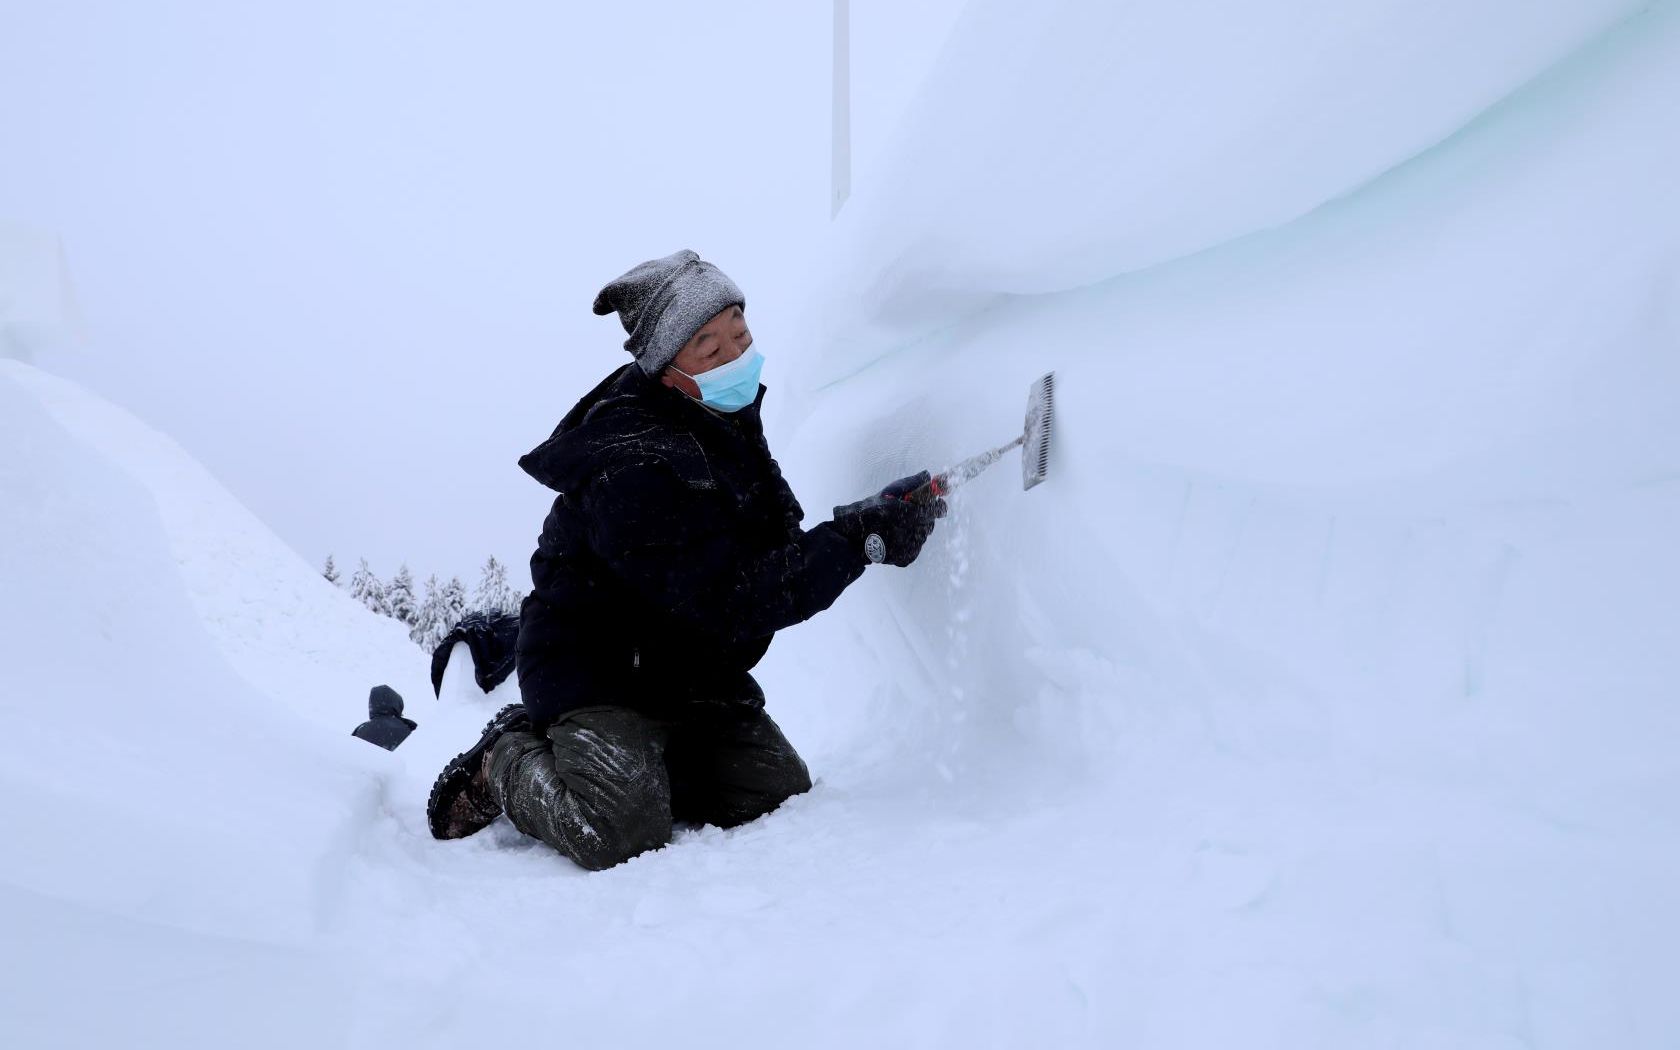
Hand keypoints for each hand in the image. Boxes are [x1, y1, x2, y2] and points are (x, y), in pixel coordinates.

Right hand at [830, 471, 948, 566]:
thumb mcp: (887, 493)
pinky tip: (896, 537)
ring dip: (916, 528)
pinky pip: (916, 547)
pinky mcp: (905, 559)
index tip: (937, 502)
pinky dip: (910, 541)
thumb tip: (927, 475)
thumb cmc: (867, 511)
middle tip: (912, 512)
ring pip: (923, 535)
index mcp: (902, 513)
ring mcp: (906, 548)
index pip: (934, 510)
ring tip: (899, 525)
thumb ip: (910, 484)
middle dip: (924, 516)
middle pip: (929, 523)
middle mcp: (906, 532)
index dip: (937, 506)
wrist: (850, 539)